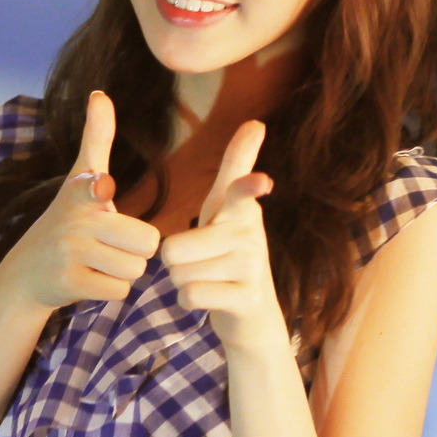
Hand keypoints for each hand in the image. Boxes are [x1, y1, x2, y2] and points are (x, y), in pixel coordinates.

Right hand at [0, 91, 161, 311]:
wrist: (26, 273)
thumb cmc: (67, 219)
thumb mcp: (80, 177)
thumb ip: (97, 137)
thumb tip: (100, 92)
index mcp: (82, 191)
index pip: (96, 186)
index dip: (100, 188)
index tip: (100, 187)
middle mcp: (74, 220)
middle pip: (147, 242)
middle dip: (136, 250)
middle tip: (111, 246)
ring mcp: (69, 253)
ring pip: (135, 270)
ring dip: (123, 271)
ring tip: (98, 262)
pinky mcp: (68, 283)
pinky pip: (120, 292)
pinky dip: (111, 291)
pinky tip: (90, 280)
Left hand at [157, 119, 285, 354]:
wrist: (252, 314)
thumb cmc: (229, 252)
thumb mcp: (228, 208)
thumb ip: (238, 167)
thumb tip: (256, 122)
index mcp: (241, 210)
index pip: (241, 190)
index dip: (249, 185)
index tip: (262, 181)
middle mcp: (250, 235)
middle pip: (173, 248)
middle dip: (174, 261)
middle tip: (198, 261)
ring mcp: (251, 267)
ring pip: (179, 273)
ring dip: (182, 281)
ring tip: (207, 279)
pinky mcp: (247, 298)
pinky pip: (190, 295)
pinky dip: (189, 300)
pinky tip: (209, 297)